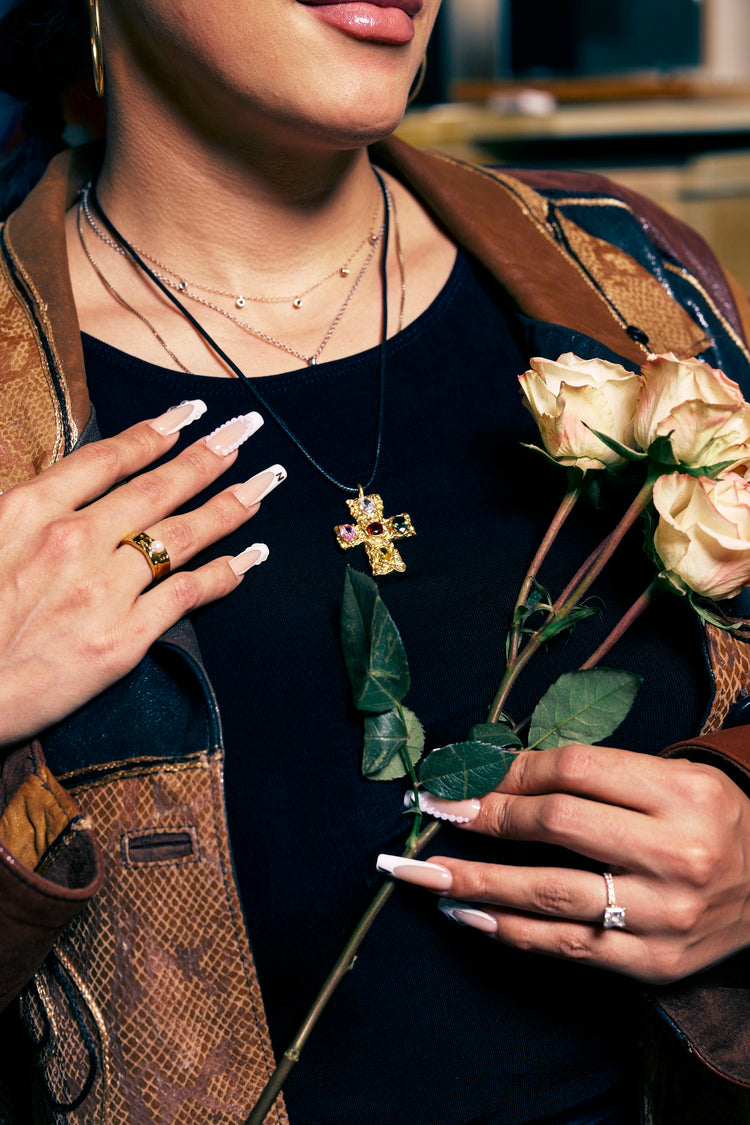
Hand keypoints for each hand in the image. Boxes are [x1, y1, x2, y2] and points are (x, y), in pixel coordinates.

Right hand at [0, 402, 283, 745]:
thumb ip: (28, 510)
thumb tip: (67, 488)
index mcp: (30, 510)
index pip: (108, 459)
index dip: (154, 432)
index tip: (187, 414)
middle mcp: (74, 541)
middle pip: (158, 488)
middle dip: (207, 455)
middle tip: (242, 431)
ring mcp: (103, 589)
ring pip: (182, 534)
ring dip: (228, 505)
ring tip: (260, 486)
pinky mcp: (122, 638)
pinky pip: (186, 594)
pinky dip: (224, 574)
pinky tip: (249, 559)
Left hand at [381, 743, 749, 982]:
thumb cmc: (709, 821)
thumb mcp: (672, 778)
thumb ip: (596, 775)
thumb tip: (499, 773)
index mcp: (683, 792)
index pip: (575, 770)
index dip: (512, 769)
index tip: (469, 774)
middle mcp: (677, 852)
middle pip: (558, 823)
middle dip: (487, 815)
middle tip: (439, 811)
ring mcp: (665, 914)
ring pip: (551, 893)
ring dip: (479, 880)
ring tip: (427, 872)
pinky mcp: (655, 963)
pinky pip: (568, 946)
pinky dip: (510, 930)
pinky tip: (468, 914)